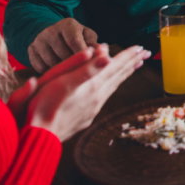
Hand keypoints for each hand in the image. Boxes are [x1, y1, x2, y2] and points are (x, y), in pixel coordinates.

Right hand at [25, 44, 149, 141]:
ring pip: (114, 87)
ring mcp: (93, 109)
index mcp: (93, 86)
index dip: (127, 55)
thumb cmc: (45, 107)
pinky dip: (113, 85)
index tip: (141, 47)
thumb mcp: (63, 82)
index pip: (115, 66)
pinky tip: (112, 85)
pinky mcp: (87, 117)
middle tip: (145, 53)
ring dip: (125, 74)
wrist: (39, 138)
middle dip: (131, 62)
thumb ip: (85, 68)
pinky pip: (106, 96)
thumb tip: (106, 54)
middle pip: (119, 76)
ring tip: (134, 66)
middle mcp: (97, 97)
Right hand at [27, 17, 98, 73]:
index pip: (74, 42)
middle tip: (80, 73)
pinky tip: (57, 73)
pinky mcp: (30, 50)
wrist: (53, 34)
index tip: (88, 66)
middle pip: (62, 54)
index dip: (81, 55)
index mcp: (68, 24)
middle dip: (72, 65)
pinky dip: (49, 73)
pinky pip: (40, 67)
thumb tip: (103, 52)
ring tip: (70, 73)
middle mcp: (51, 30)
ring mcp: (38, 40)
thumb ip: (93, 44)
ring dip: (61, 71)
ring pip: (50, 62)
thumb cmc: (77, 37)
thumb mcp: (86, 37)